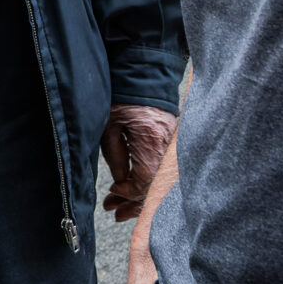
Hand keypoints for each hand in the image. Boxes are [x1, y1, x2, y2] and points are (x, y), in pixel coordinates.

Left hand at [102, 104, 174, 222]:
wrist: (143, 71)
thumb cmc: (123, 95)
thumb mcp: (109, 125)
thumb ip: (116, 156)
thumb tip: (121, 182)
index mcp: (152, 141)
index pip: (145, 181)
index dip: (128, 193)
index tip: (113, 194)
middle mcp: (167, 146)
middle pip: (156, 185)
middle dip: (134, 202)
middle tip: (115, 212)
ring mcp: (173, 144)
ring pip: (160, 180)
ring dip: (140, 193)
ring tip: (120, 204)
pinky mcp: (172, 140)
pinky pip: (162, 168)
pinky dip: (149, 180)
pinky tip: (134, 186)